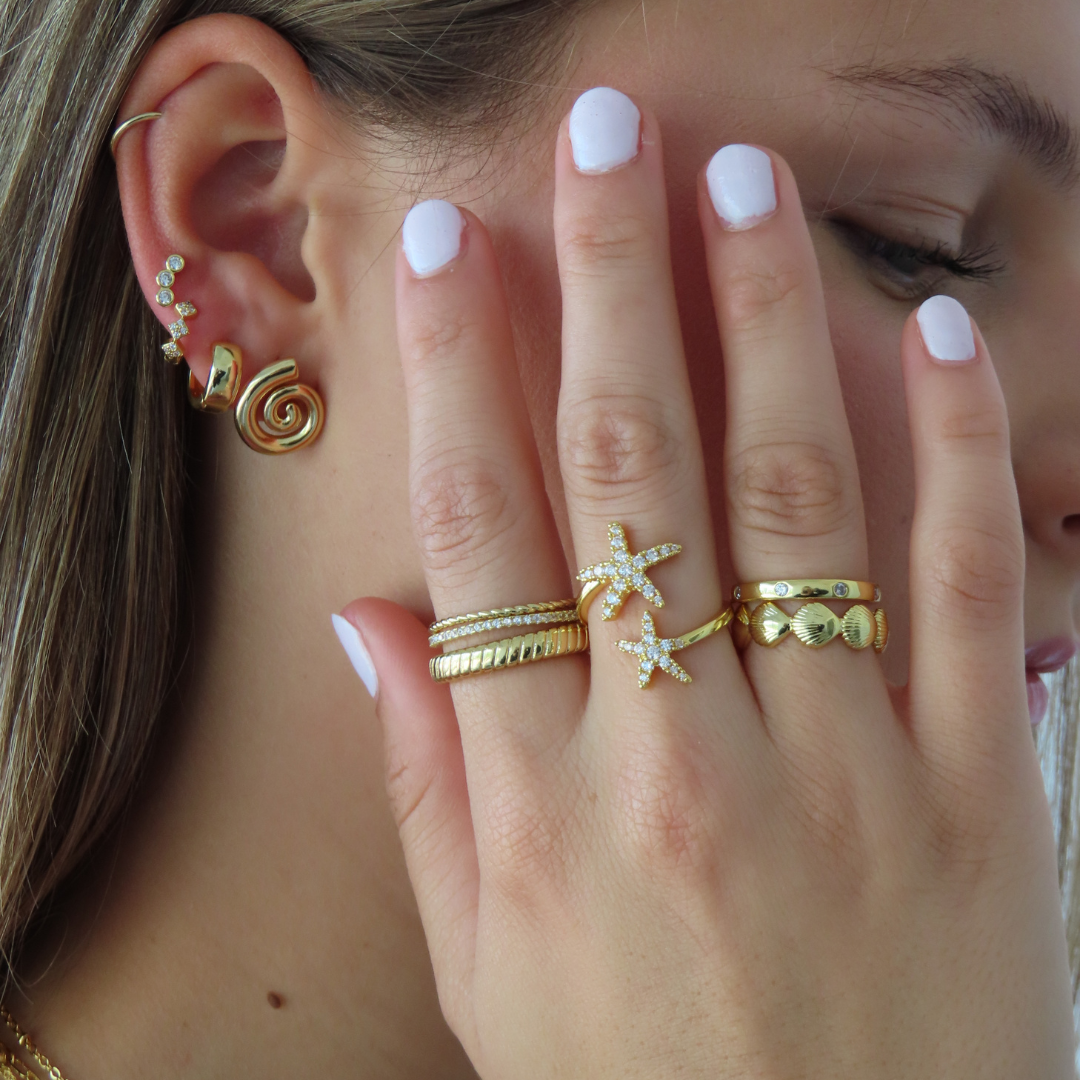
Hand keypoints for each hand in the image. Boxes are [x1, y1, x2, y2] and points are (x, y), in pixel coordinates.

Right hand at [341, 89, 1074, 1077]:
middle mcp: (683, 760)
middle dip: (605, 284)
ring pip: (794, 493)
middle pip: (628, 471)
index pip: (481, 535)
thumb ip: (429, 786)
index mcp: (547, 807)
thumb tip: (368, 622)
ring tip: (738, 184)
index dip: (454, 374)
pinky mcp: (979, 794)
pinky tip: (928, 333)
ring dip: (760, 320)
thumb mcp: (485, 971)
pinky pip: (968, 587)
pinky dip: (955, 449)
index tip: (441, 253)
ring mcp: (842, 768)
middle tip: (602, 140)